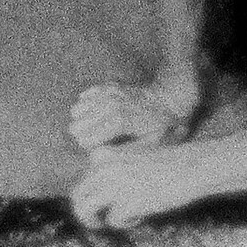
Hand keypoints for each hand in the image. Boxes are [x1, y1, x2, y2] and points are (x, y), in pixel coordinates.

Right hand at [69, 73, 201, 151]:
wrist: (171, 98)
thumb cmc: (162, 126)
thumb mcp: (150, 146)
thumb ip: (124, 154)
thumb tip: (99, 160)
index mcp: (119, 122)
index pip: (84, 140)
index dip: (90, 149)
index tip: (102, 150)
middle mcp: (110, 106)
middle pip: (75, 126)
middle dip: (84, 136)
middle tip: (100, 139)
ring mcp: (108, 94)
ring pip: (76, 111)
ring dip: (84, 121)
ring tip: (99, 127)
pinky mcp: (109, 86)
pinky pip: (85, 96)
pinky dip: (88, 105)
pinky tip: (98, 112)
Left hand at [70, 142, 211, 230]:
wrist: (191, 167)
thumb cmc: (167, 165)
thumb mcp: (133, 160)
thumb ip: (112, 174)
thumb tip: (95, 200)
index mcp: (103, 156)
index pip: (84, 180)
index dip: (95, 193)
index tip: (111, 198)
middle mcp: (102, 169)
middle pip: (77, 197)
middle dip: (85, 212)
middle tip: (99, 220)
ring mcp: (112, 186)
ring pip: (84, 210)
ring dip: (95, 221)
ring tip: (112, 222)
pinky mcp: (125, 203)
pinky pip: (113, 221)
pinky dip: (126, 222)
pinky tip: (142, 215)